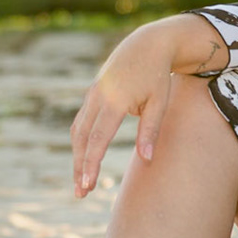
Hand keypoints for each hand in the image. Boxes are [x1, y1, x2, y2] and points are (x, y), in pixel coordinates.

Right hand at [69, 17, 213, 197]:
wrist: (147, 44)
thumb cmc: (158, 75)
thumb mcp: (160, 102)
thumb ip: (151, 130)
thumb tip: (147, 160)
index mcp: (115, 101)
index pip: (98, 139)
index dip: (91, 164)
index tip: (87, 185)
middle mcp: (98, 98)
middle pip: (82, 139)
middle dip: (79, 167)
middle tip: (80, 193)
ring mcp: (92, 95)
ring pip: (78, 131)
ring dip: (77, 157)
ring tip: (81, 181)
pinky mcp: (91, 94)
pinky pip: (81, 122)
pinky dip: (80, 142)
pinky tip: (84, 158)